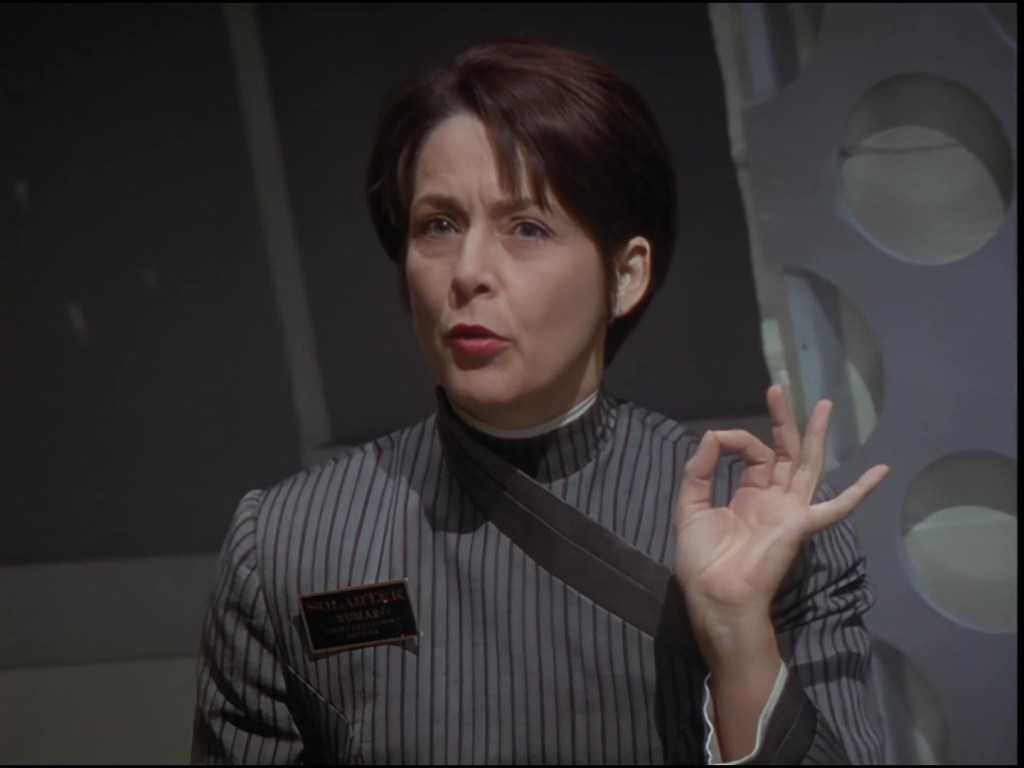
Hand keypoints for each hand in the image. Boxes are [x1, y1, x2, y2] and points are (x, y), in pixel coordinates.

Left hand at [673, 385, 888, 626]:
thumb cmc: (702, 560)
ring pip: (808, 465)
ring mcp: (789, 510)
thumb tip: (713, 435)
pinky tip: (881, 471)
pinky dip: (859, 491)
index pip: (750, 453)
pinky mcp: (800, 524)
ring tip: (826, 404)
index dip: (734, 439)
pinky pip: (835, 508)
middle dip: (783, 420)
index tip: (717, 439)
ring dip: (816, 435)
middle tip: (779, 389)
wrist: (715, 596)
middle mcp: (772, 498)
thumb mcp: (690, 507)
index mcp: (748, 495)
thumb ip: (699, 470)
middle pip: (783, 451)